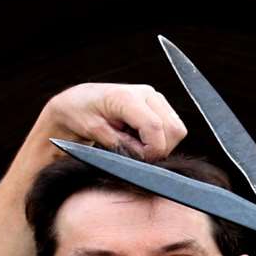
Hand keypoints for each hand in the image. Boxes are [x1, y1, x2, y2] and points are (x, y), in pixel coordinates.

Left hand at [34, 83, 186, 160]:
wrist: (78, 102)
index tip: (138, 162)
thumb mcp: (95, 132)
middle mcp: (146, 93)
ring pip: (177, 130)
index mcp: (127, 97)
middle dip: (159, 150)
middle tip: (136, 156)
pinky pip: (172, 128)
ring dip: (160, 144)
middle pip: (174, 130)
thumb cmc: (80, 114)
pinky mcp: (158, 104)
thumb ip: (121, 145)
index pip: (155, 128)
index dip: (152, 151)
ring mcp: (155, 98)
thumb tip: (144, 157)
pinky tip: (139, 138)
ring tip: (135, 144)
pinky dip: (160, 139)